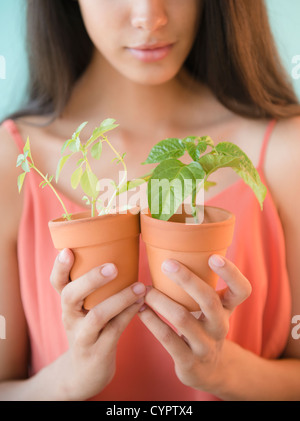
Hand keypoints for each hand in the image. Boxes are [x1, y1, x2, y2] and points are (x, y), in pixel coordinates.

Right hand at [50, 248, 145, 399]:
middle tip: (113, 267)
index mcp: (67, 304)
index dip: (60, 267)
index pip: (57, 283)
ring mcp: (83, 337)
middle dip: (91, 279)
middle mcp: (70, 318)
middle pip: (70, 296)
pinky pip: (114, 331)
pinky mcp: (98, 352)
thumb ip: (94, 287)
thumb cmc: (90, 329)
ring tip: (139, 286)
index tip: (68, 250)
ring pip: (97, 316)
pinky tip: (141, 303)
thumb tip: (121, 252)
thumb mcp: (84, 310)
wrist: (84, 373)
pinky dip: (129, 314)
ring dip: (120, 299)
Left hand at [138, 255, 251, 393]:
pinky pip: (168, 339)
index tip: (213, 256)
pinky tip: (140, 310)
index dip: (231, 273)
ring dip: (160, 300)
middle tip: (167, 264)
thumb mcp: (211, 309)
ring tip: (145, 290)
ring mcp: (205, 345)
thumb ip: (201, 285)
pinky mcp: (188, 361)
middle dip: (187, 279)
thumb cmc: (203, 327)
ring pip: (182, 319)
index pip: (241, 290)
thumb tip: (172, 249)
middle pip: (209, 300)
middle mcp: (220, 326)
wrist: (208, 371)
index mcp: (227, 309)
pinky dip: (152, 321)